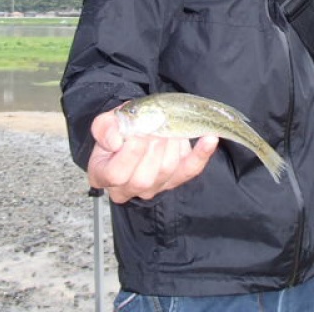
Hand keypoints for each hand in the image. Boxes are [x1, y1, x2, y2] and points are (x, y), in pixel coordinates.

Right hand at [87, 108, 218, 203]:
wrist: (134, 131)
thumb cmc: (117, 130)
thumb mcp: (104, 124)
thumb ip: (105, 128)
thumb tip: (117, 140)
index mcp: (103, 175)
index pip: (116, 174)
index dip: (129, 153)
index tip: (137, 133)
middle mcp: (128, 188)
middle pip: (143, 178)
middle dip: (153, 148)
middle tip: (155, 128)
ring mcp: (154, 187)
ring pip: (167, 171)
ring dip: (171, 145)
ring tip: (168, 129)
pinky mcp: (176, 179)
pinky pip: (190, 169)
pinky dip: (202, 154)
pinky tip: (209, 138)